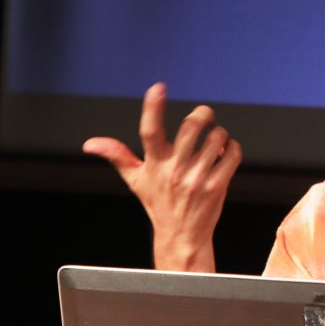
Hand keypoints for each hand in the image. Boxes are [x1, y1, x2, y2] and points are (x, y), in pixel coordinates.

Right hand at [83, 83, 241, 271]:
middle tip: (203, 116)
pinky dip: (232, 148)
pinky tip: (225, 154)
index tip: (158, 88)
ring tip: (213, 142)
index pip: (149, 131)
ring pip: (217, 137)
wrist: (181, 237)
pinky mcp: (217, 186)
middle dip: (202, 114)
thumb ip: (117, 156)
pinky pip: (232, 154)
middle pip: (192, 126)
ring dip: (219, 134)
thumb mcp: (136, 180)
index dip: (153, 108)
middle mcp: (175, 170)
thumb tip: (91, 144)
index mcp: (154, 164)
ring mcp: (197, 178)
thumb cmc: (159, 205)